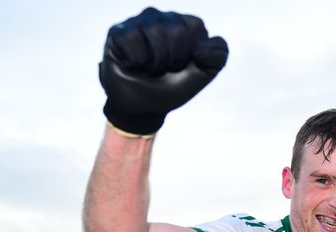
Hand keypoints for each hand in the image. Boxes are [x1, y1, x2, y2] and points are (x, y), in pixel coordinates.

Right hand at [100, 7, 228, 134]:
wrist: (144, 109)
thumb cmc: (172, 88)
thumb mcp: (202, 74)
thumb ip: (217, 56)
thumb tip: (203, 46)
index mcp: (185, 25)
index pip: (196, 29)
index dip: (190, 55)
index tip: (182, 67)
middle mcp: (163, 17)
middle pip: (176, 32)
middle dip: (172, 60)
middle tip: (163, 70)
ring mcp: (140, 21)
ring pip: (154, 32)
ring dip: (154, 61)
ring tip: (148, 68)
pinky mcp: (118, 31)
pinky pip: (131, 38)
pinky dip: (135, 60)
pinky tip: (133, 65)